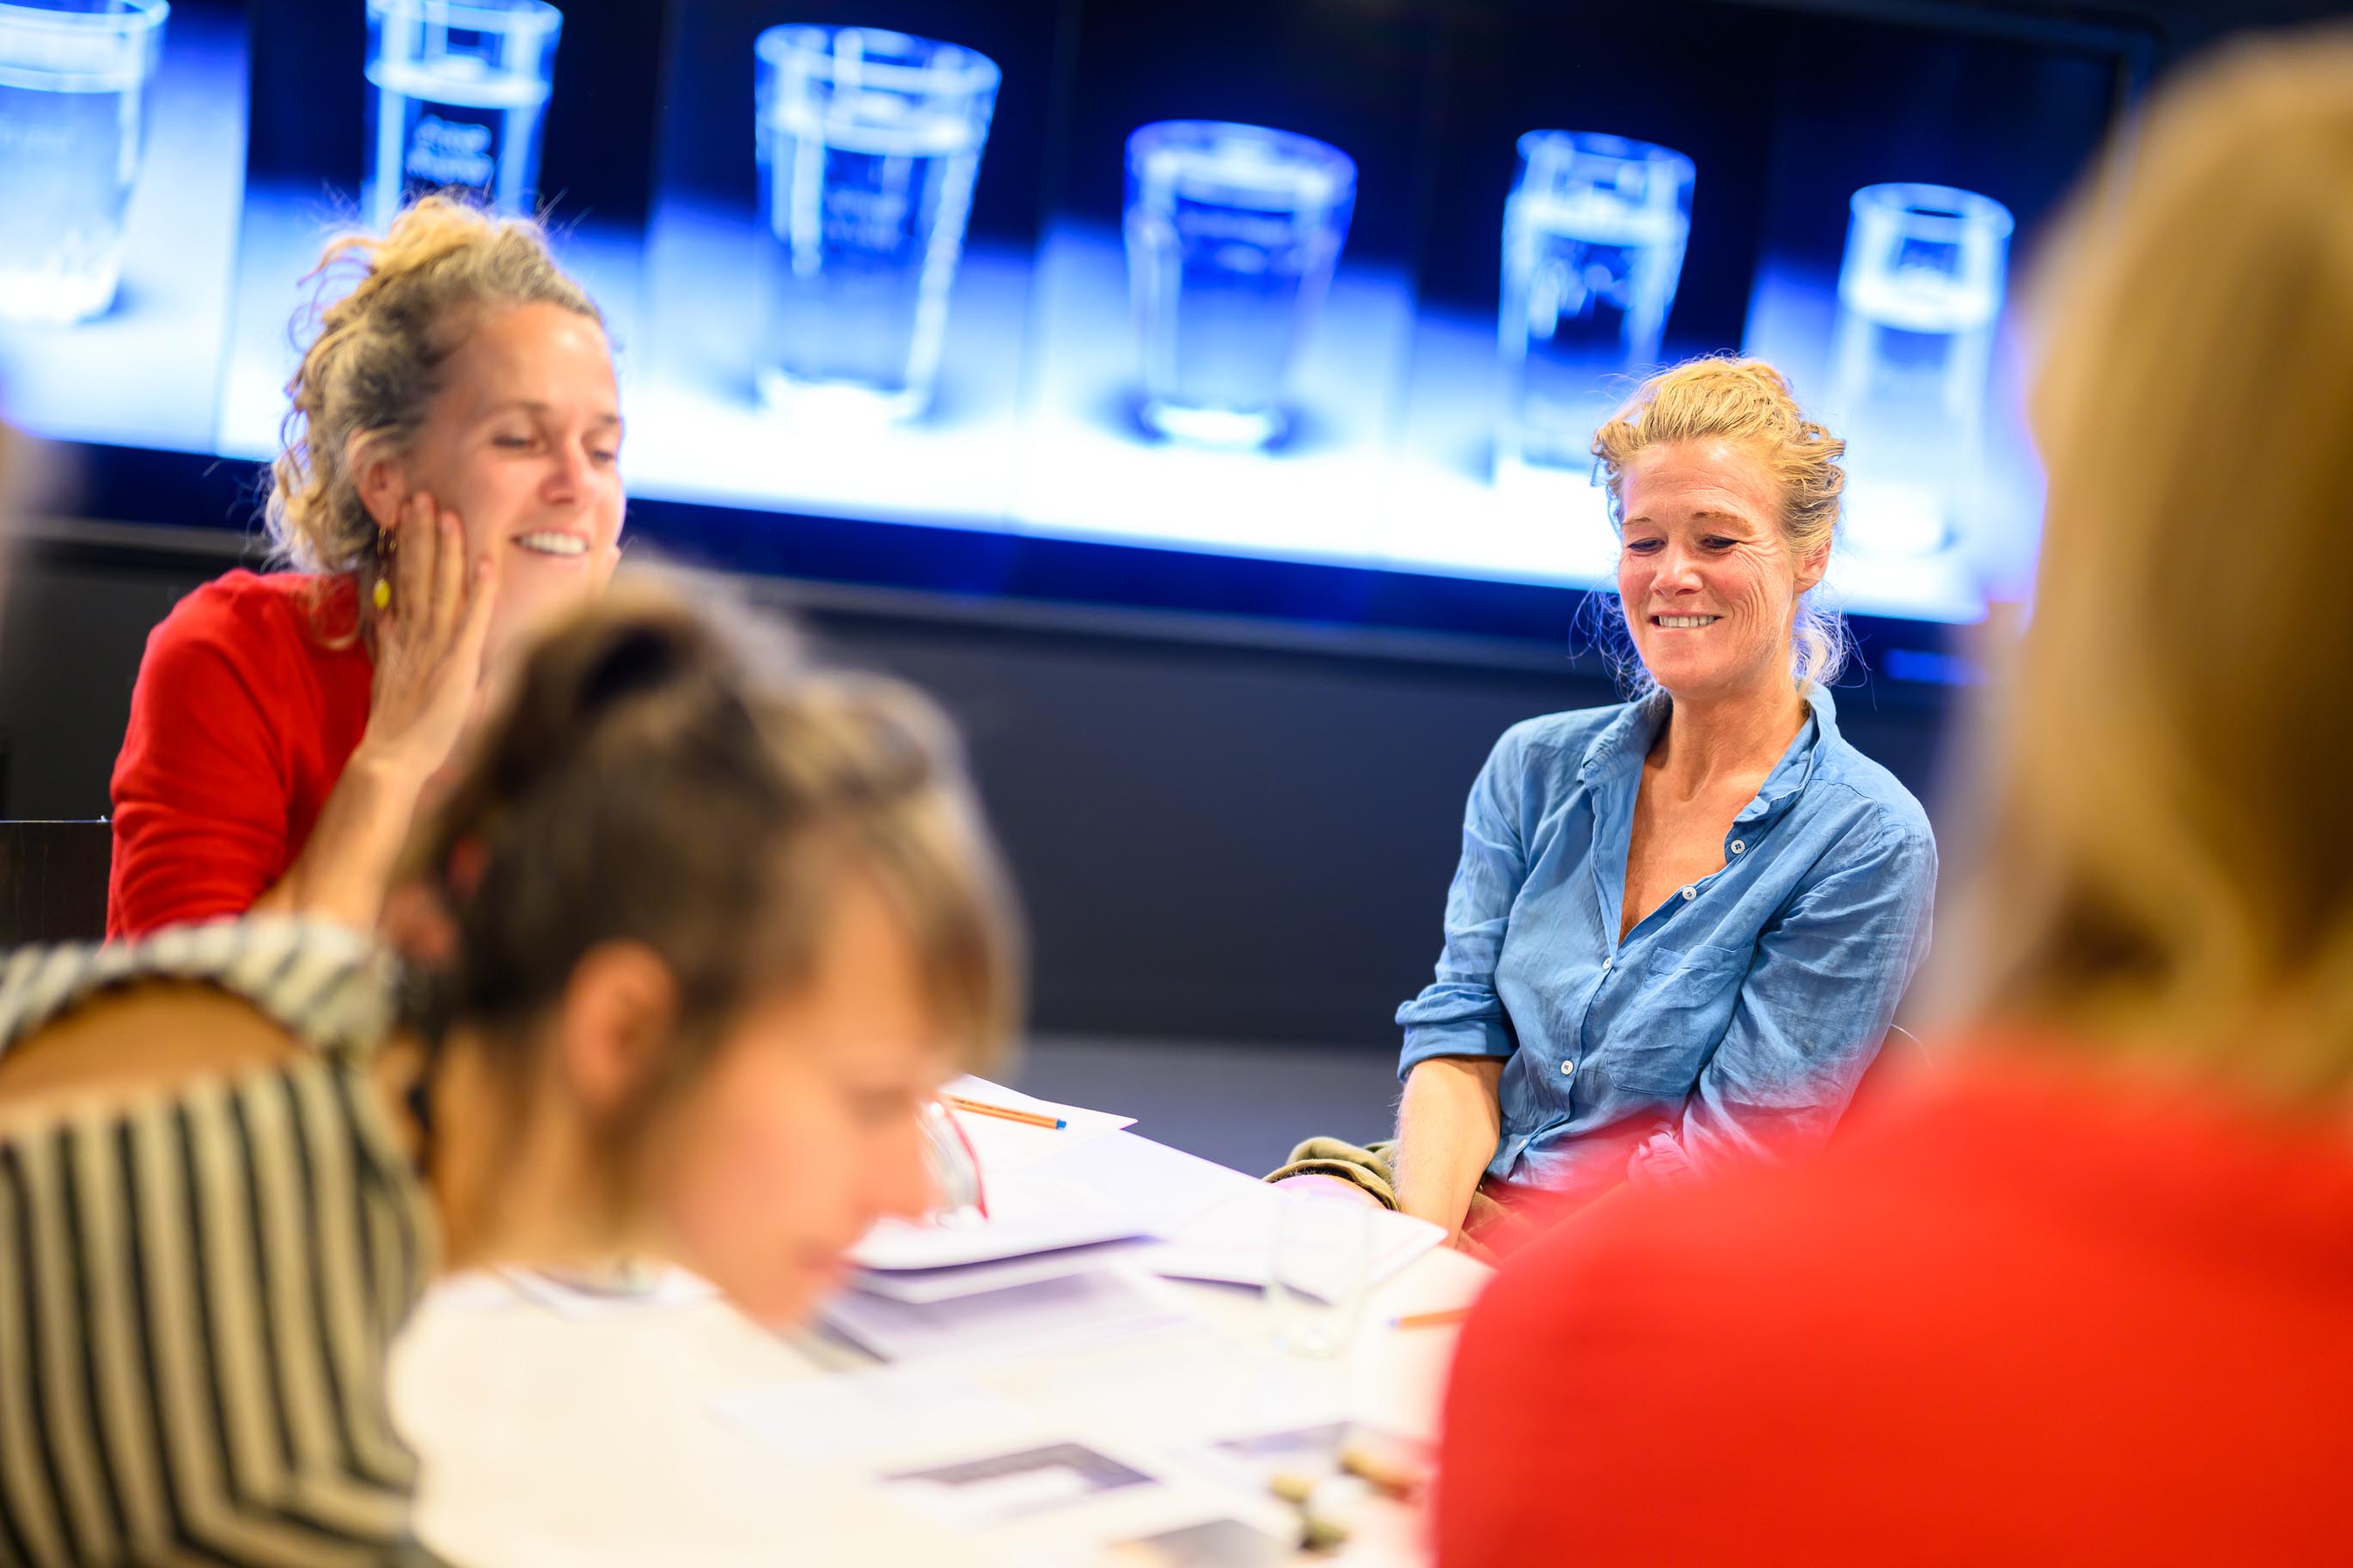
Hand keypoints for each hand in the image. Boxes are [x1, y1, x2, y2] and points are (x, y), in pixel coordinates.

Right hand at [356, 492, 499, 784]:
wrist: (394, 755)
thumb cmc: (400, 721)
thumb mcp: (390, 669)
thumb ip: (390, 638)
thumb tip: (385, 607)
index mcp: (404, 631)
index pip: (406, 577)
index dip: (409, 543)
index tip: (408, 511)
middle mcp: (418, 632)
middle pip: (419, 573)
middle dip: (422, 533)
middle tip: (422, 495)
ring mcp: (437, 645)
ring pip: (442, 586)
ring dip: (445, 549)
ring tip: (445, 513)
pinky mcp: (458, 663)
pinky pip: (471, 620)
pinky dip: (479, 592)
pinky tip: (485, 562)